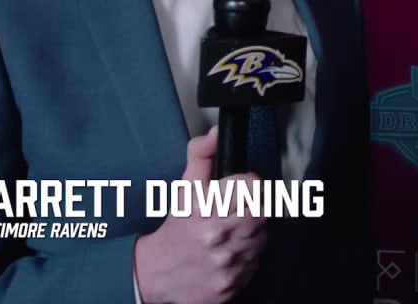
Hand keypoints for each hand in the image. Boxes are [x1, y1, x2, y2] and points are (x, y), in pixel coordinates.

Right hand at [134, 128, 267, 303]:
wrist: (155, 273)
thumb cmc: (176, 228)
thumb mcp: (185, 187)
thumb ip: (202, 155)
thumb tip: (216, 132)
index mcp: (207, 208)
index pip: (253, 186)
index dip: (247, 185)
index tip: (238, 190)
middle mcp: (218, 236)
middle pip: (261, 212)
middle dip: (249, 211)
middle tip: (233, 214)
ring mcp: (226, 262)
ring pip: (261, 239)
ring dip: (249, 236)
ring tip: (228, 235)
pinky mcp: (231, 284)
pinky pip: (255, 264)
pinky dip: (245, 259)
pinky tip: (227, 255)